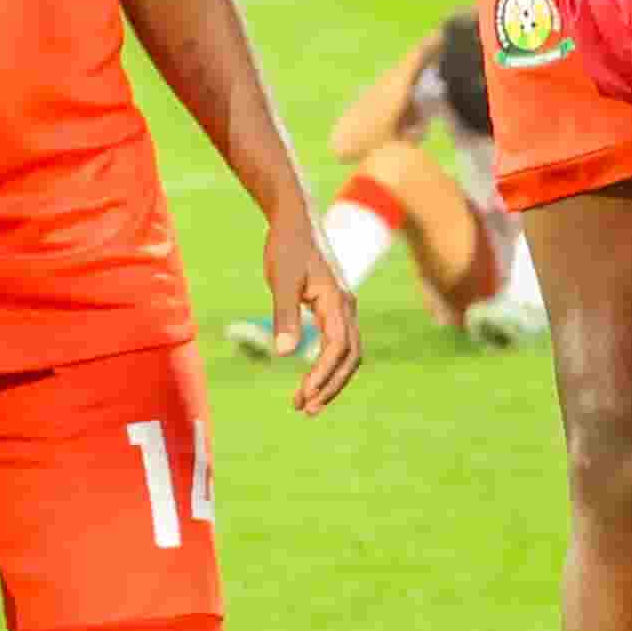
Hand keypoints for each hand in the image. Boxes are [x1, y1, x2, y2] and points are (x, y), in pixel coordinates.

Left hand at [246, 197, 368, 414]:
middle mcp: (347, 307)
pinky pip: (340, 344)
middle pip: (350, 357)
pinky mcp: (334, 307)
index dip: (323, 375)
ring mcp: (344, 308)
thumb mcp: (281, 280)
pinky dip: (329, 365)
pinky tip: (311, 377)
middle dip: (331, 386)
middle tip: (306, 410)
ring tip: (306, 402)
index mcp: (337, 302)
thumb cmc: (287, 247)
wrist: (295, 220)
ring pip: (348, 353)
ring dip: (331, 380)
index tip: (304, 397)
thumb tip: (286, 354)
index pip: (339, 348)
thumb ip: (284, 316)